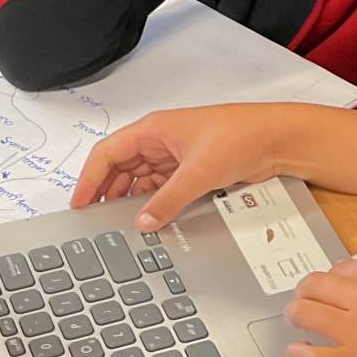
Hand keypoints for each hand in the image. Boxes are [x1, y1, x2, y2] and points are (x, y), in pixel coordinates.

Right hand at [71, 105, 281, 228]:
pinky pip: (163, 188)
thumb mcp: (198, 172)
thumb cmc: (239, 137)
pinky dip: (155, 203)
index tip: (79, 204)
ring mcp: (175, 156)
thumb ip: (168, 200)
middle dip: (108, 193)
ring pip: (141, 181)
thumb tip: (144, 223)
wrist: (277, 140)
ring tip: (122, 226)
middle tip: (97, 222)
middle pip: (121, 168)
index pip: (107, 153)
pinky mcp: (192, 170)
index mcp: (153, 130)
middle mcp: (159, 141)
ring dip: (132, 201)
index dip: (89, 179)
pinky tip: (152, 220)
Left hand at [285, 257, 356, 356]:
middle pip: (314, 284)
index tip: (331, 288)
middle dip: (305, 292)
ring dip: (296, 314)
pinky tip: (299, 351)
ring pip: (303, 313)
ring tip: (297, 320)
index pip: (341, 267)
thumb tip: (354, 272)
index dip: (333, 278)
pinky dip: (299, 353)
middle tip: (304, 301)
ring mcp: (355, 333)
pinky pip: (309, 356)